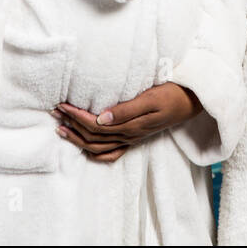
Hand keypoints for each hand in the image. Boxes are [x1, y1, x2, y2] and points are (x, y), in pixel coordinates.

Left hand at [53, 82, 202, 162]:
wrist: (191, 101)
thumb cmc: (171, 94)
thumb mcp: (151, 97)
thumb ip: (126, 109)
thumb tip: (101, 118)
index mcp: (131, 126)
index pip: (95, 125)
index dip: (76, 116)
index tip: (62, 104)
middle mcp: (129, 136)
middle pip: (92, 137)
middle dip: (71, 125)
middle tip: (55, 111)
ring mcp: (131, 139)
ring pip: (98, 147)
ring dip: (77, 138)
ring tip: (61, 127)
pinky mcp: (135, 138)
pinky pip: (111, 153)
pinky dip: (95, 153)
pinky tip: (84, 147)